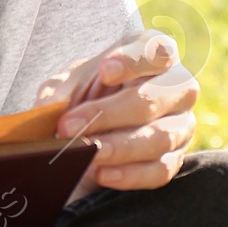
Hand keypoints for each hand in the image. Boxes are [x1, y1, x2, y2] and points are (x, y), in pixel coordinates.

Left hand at [37, 28, 198, 200]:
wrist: (98, 124)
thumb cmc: (89, 92)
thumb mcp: (70, 83)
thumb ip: (59, 92)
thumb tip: (45, 111)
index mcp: (155, 53)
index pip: (157, 51)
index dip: (133, 61)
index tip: (103, 71)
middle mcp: (177, 86)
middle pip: (152, 99)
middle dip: (108, 115)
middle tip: (70, 127)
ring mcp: (182, 123)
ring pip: (158, 137)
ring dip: (118, 148)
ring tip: (86, 154)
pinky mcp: (176, 157)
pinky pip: (160, 169)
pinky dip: (130, 175)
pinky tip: (103, 174)